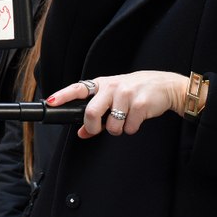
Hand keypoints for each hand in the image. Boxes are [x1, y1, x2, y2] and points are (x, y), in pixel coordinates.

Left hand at [46, 71, 187, 137]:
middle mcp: (112, 87)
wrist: (166, 86)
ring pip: (111, 126)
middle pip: (91, 112)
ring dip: (118, 129)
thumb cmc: (136, 90)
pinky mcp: (140, 104)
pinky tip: (137, 118)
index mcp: (102, 84)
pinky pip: (128, 128)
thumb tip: (81, 133)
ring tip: (125, 119)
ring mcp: (126, 94)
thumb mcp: (114, 97)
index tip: (50, 102)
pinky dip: (132, 128)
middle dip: (92, 126)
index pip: (78, 88)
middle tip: (97, 129)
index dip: (63, 95)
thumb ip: (97, 114)